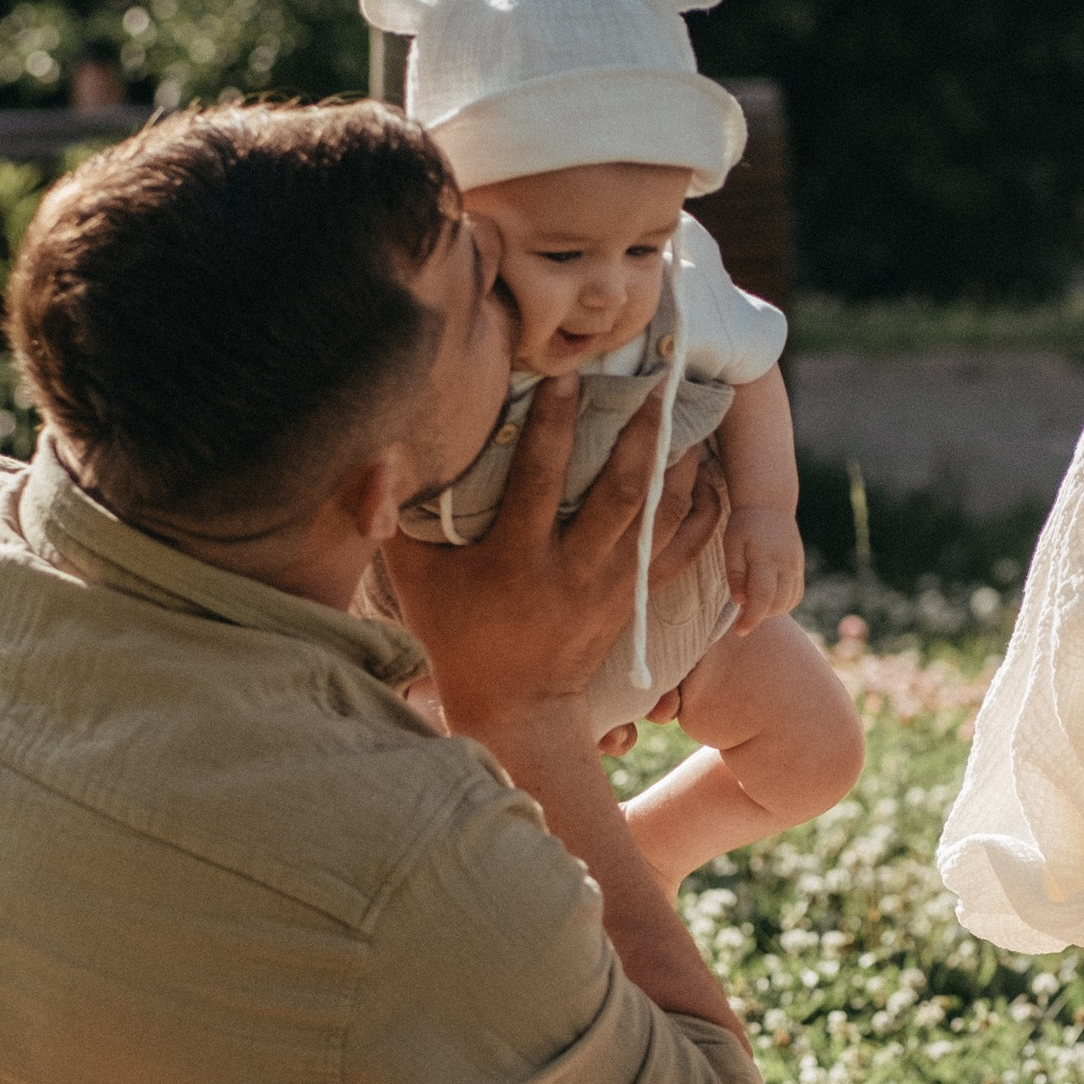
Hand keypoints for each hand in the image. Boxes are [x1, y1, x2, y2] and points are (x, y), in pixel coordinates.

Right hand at [382, 381, 709, 732]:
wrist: (514, 708)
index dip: (554, 425)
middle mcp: (573, 571)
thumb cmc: (455, 631)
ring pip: (662, 517)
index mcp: (516, 560)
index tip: (567, 376)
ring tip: (687, 408)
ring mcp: (613, 587)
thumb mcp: (413, 576)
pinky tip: (707, 469)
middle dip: (639, 432)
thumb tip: (376, 453)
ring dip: (677, 462)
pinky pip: (684, 550)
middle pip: (620, 493)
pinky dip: (701, 510)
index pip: (539, 479)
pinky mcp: (637, 599)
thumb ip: (389, 515)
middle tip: (654, 378)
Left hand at [722, 504, 804, 633]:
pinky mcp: (800, 566)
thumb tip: (740, 602)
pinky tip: (767, 597)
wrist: (769, 502)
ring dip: (771, 610)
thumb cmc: (744, 523)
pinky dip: (783, 603)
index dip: (751, 619)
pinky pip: (796, 594)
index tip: (740, 631)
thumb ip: (735, 574)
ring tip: (753, 602)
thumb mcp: (731, 545)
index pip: (762, 598)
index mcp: (766, 558)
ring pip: (789, 602)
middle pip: (777, 604)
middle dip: (759, 615)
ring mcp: (796, 565)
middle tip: (741, 612)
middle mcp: (786, 564)